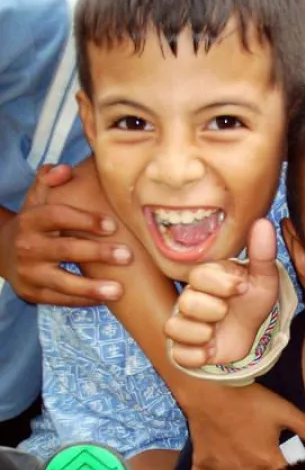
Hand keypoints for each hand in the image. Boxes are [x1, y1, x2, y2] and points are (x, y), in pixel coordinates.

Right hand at [0, 162, 131, 304]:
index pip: (57, 216)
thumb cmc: (34, 225)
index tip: (112, 225)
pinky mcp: (32, 293)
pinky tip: (106, 300)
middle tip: (127, 256)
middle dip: (97, 253)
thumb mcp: (36, 201)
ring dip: (91, 287)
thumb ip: (48, 182)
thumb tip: (64, 169)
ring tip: (119, 290)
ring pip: (62, 282)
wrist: (3, 254)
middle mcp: (27, 246)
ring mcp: (28, 272)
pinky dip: (83, 300)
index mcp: (30, 220)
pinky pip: (60, 299)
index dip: (84, 220)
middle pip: (64, 249)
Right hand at [165, 219, 279, 366]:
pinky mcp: (182, 349)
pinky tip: (212, 349)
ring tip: (217, 331)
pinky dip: (198, 356)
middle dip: (214, 309)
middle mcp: (188, 298)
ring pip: (175, 327)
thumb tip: (263, 222)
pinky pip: (178, 355)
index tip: (241, 287)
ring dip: (203, 333)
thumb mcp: (263, 279)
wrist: (252, 332)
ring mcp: (183, 323)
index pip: (199, 275)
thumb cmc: (252, 300)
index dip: (222, 283)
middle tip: (227, 311)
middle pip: (186, 302)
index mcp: (204, 278)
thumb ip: (262, 253)